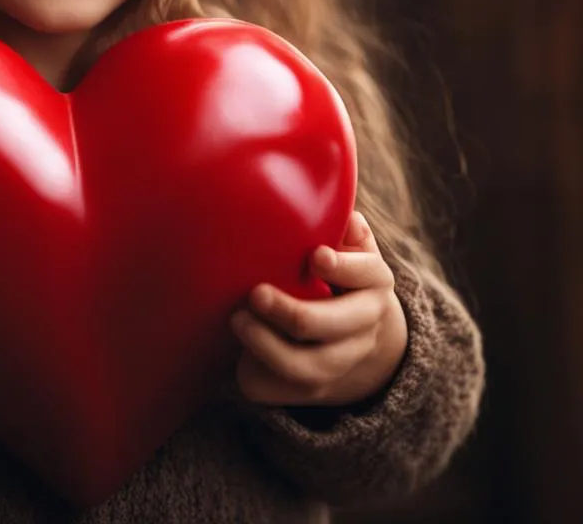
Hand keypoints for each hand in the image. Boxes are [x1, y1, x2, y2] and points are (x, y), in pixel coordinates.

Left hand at [229, 211, 407, 406]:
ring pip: (310, 368)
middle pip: (334, 325)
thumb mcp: (353, 250)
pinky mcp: (315, 389)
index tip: (315, 257)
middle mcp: (364, 326)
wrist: (362, 339)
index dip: (343, 268)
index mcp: (373, 284)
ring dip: (270, 347)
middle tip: (256, 293)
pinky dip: (261, 377)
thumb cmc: (341, 276)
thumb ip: (349, 234)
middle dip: (293, 312)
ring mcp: (342, 362)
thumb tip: (349, 219)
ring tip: (238, 320)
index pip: (367, 273)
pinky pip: (286, 392)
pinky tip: (240, 357)